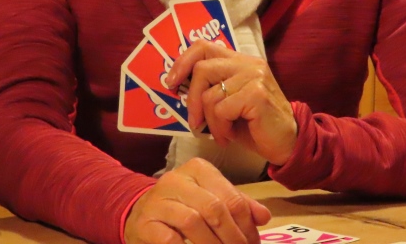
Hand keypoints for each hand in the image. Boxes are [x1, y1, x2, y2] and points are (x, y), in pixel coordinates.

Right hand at [123, 158, 270, 243]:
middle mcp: (177, 180)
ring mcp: (158, 200)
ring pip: (193, 222)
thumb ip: (237, 204)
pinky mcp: (145, 223)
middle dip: (232, 238)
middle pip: (214, 208)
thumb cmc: (182, 206)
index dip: (247, 225)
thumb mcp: (210, 198)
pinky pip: (169, 239)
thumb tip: (264, 217)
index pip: (231, 197)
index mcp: (198, 170)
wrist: (141, 214)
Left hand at [165, 40, 297, 165]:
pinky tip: (229, 136)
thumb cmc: (254, 125)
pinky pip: (221, 110)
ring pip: (210, 95)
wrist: (288, 143)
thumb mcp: (229, 102)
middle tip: (195, 122)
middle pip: (202, 69)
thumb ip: (211, 88)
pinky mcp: (257, 94)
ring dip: (210, 122)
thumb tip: (177, 87)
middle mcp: (248, 63)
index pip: (204, 46)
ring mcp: (255, 76)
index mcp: (240, 61)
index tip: (171, 83)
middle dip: (191, 99)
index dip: (183, 62)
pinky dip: (220, 128)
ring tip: (221, 134)